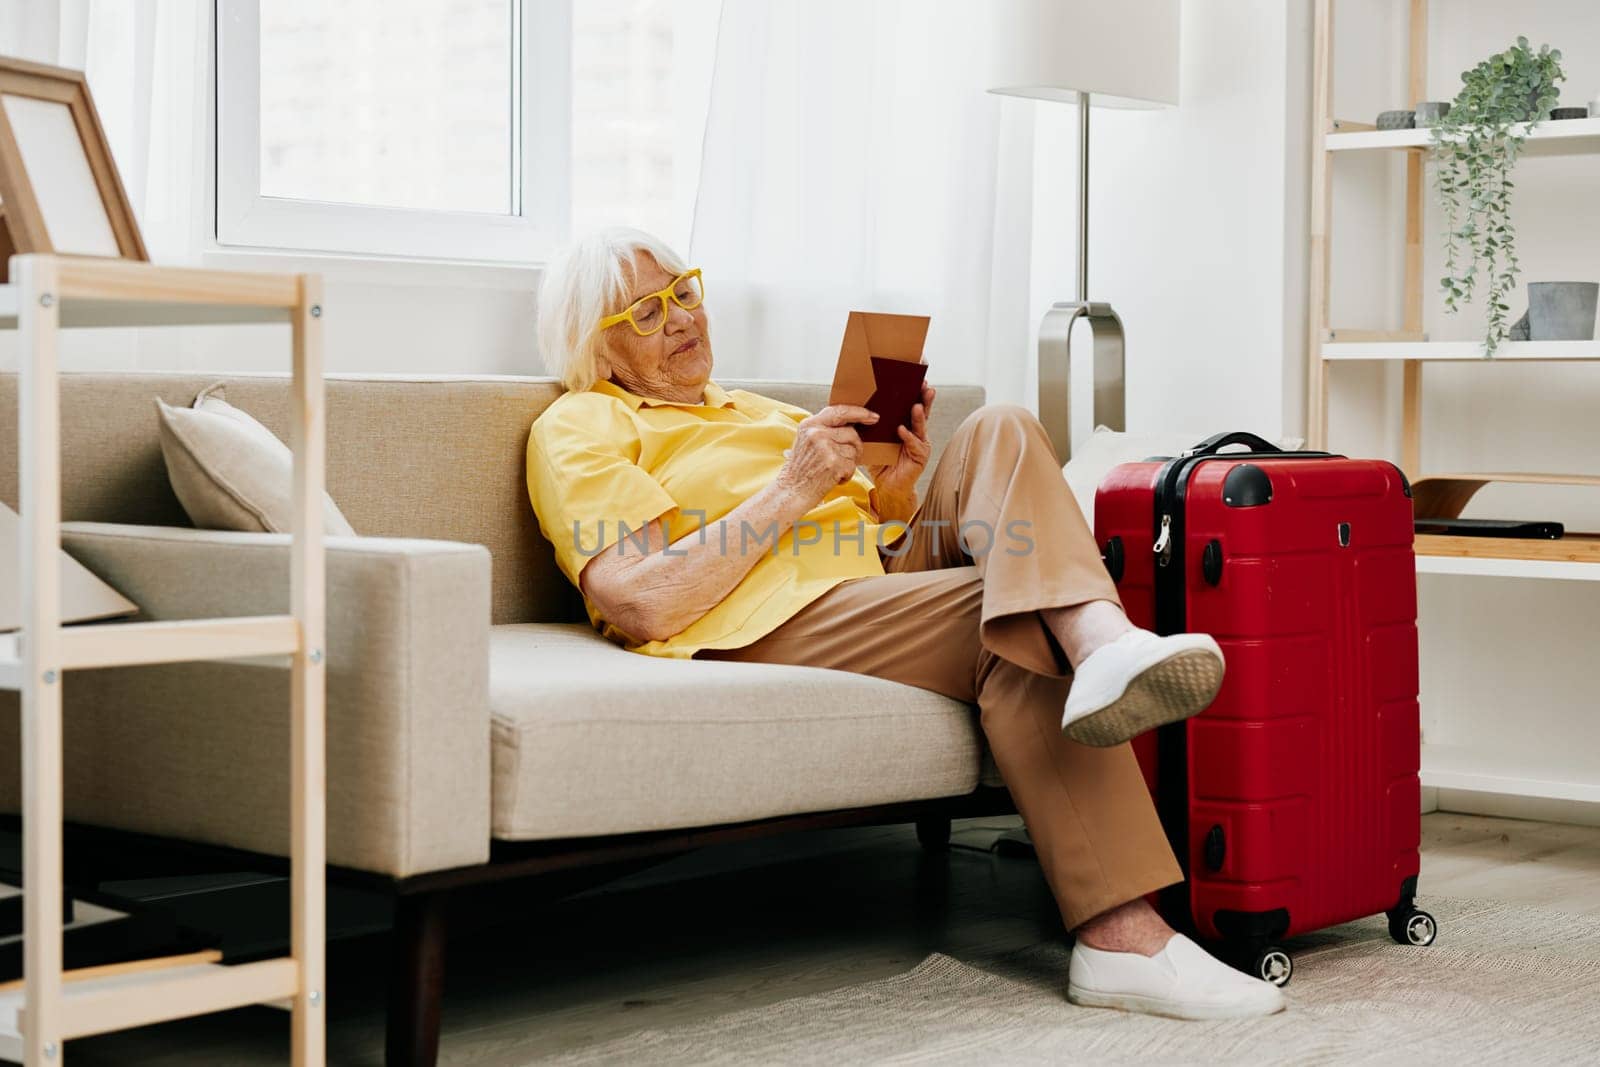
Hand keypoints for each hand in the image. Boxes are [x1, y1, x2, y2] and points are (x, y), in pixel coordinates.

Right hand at [777, 404, 876, 507]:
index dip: (859, 412)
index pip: (840, 410)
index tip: (872, 416)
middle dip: (855, 446)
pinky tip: (833, 478)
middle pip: (851, 433)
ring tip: (832, 470)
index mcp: (809, 424)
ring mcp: (825, 448)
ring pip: (854, 450)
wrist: (791, 492)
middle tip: (846, 458)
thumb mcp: (806, 441)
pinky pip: (853, 465)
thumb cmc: (801, 469)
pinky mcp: (833, 464)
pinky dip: (847, 475)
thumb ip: (824, 429)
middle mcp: (817, 433)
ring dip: (849, 462)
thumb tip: (852, 423)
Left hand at [867, 382, 934, 518]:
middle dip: (924, 398)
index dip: (915, 392)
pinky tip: (902, 430)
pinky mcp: (920, 457)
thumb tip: (855, 404)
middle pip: (922, 411)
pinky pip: (915, 445)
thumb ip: (870, 424)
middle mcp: (916, 432)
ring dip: (919, 415)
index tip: (917, 378)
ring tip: (917, 404)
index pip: (911, 405)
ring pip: (921, 426)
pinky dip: (909, 437)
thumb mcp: (874, 438)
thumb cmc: (880, 460)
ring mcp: (920, 444)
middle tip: (925, 385)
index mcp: (906, 425)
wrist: (887, 486)